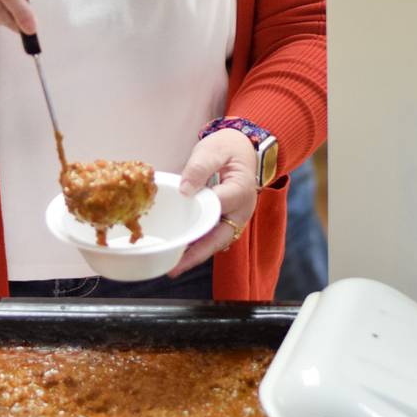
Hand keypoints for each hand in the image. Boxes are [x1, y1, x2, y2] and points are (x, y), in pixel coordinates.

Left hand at [168, 129, 257, 276]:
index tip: (175, 226)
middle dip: (197, 254)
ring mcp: (235, 218)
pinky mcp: (227, 221)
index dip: (196, 215)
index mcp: (240, 189)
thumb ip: (199, 167)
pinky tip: (180, 251)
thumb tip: (184, 191)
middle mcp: (241, 210)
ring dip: (195, 254)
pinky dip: (197, 245)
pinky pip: (213, 237)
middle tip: (174, 268)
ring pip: (216, 242)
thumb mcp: (213, 149)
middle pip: (219, 237)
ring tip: (172, 265)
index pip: (216, 206)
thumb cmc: (228, 148)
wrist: (243, 149)